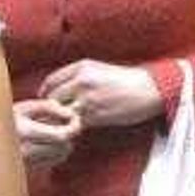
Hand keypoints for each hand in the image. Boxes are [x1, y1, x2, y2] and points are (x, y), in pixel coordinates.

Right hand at [14, 96, 80, 166]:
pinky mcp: (26, 170)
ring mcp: (25, 164)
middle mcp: (24, 151)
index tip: (75, 119)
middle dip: (68, 136)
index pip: (62, 136)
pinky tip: (45, 143)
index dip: (74, 128)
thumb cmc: (6, 118)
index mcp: (24, 132)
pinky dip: (54, 153)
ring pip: (60, 156)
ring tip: (53, 133)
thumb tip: (70, 113)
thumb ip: (48, 106)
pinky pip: (51, 163)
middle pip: (64, 147)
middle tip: (64, 125)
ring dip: (63, 145)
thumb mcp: (24, 107)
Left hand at [42, 60, 162, 130]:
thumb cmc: (126, 80)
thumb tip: (60, 89)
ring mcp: (87, 99)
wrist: (149, 90)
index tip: (47, 101)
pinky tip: (78, 128)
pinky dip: (74, 127)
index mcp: (81, 67)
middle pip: (52, 98)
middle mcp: (81, 81)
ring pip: (61, 113)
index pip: (51, 81)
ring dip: (61, 120)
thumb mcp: (100, 69)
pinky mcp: (95, 115)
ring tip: (64, 124)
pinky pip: (75, 123)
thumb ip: (78, 76)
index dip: (46, 93)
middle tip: (54, 117)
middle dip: (52, 109)